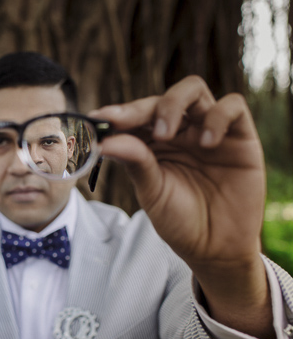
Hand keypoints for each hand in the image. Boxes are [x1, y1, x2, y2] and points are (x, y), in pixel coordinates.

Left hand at [90, 76, 272, 338]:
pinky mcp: (241, 137)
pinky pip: (233, 106)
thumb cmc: (179, 219)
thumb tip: (104, 140)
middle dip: (140, 108)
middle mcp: (181, 131)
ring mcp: (209, 131)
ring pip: (194, 90)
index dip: (117, 113)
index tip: (98, 118)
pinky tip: (205, 142)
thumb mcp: (151, 191)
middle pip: (162, 98)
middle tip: (124, 123)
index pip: (136, 115)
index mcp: (154, 142)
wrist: (215, 248)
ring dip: (173, 104)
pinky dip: (217, 116)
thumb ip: (134, 161)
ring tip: (164, 134)